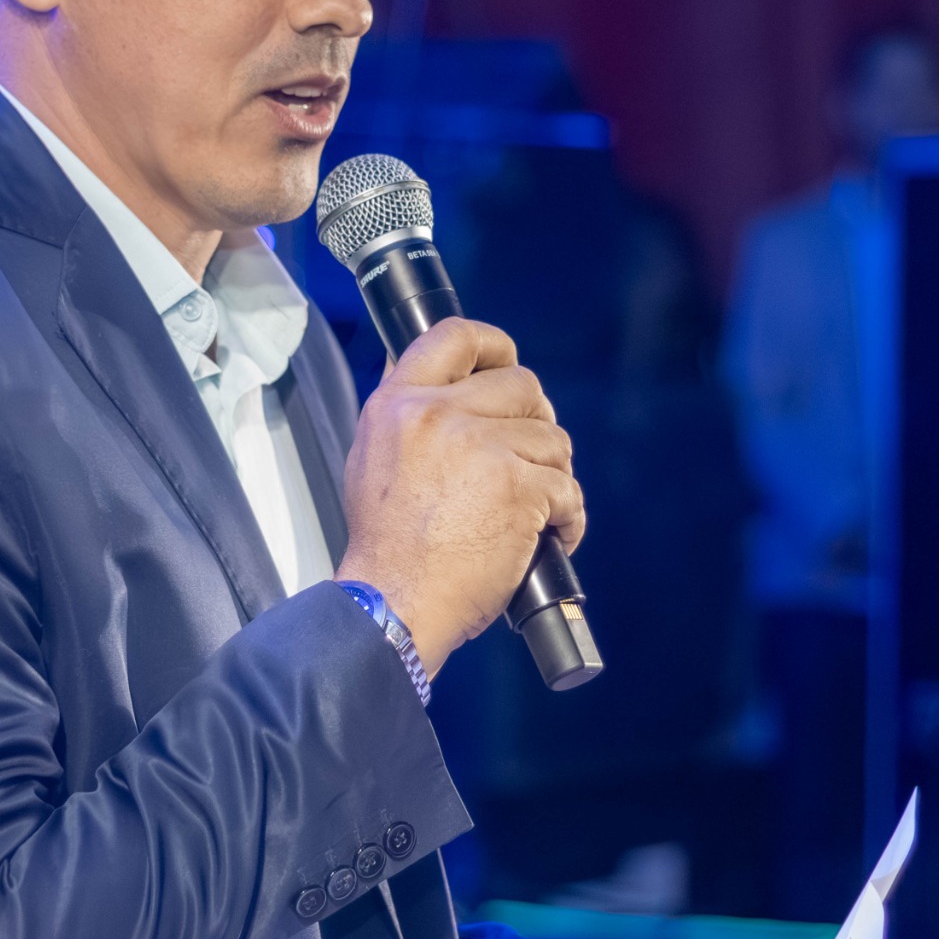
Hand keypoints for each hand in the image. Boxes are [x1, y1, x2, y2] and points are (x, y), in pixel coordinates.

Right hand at [335, 318, 583, 672]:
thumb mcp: (371, 459)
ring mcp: (482, 449)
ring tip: (535, 510)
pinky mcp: (520, 488)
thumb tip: (444, 379)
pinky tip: (549, 537)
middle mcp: (440, 415)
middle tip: (530, 459)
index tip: (507, 363)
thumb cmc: (387, 547)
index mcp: (400, 404)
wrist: (394, 602)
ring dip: (553, 476)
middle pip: (522, 386)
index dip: (494, 345)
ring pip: (553, 440)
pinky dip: (567, 518)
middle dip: (536, 423)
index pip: (455, 336)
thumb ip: (406, 416)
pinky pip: (567, 490)